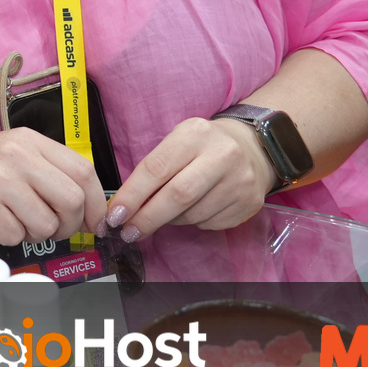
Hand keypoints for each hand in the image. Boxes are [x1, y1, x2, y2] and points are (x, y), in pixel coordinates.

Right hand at [0, 130, 105, 246]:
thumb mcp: (12, 154)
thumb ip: (48, 172)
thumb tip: (90, 209)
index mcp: (29, 140)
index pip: (83, 170)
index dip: (97, 203)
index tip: (95, 222)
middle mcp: (15, 154)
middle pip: (71, 200)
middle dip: (69, 224)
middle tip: (54, 228)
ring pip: (46, 224)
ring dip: (37, 234)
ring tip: (19, 223)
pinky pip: (16, 236)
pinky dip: (11, 238)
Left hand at [100, 117, 271, 242]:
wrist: (252, 148)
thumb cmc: (202, 146)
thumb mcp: (177, 141)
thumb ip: (154, 169)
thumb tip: (125, 205)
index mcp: (195, 134)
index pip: (157, 168)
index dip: (133, 195)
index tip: (115, 214)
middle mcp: (222, 156)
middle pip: (177, 196)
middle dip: (147, 218)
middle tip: (128, 232)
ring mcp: (239, 181)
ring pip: (192, 215)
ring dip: (170, 220)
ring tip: (165, 213)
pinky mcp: (248, 203)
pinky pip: (209, 223)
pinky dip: (192, 222)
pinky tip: (194, 210)